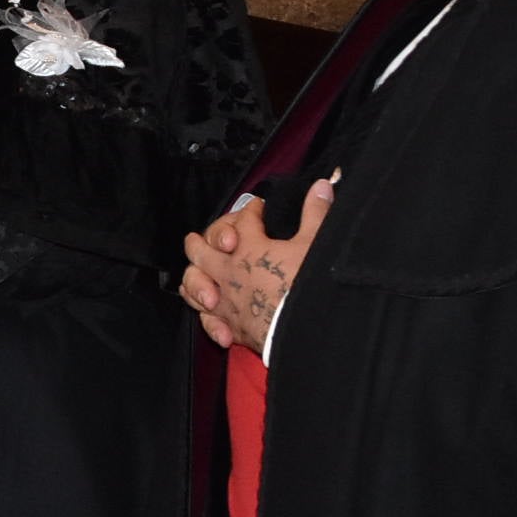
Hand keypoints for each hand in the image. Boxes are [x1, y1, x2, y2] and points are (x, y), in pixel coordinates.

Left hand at [179, 178, 334, 354]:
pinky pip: (207, 320)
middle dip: (203, 239)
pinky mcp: (230, 327)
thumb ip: (315, 213)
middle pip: (200, 249)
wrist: (305, 330)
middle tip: (208, 237)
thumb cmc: (307, 286)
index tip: (259, 208)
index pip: (244, 220)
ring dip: (195, 277)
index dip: (252, 210)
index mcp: (247, 248)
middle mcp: (228, 272)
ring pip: (194, 284)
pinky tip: (214, 313)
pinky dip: (208, 317)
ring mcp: (224, 301)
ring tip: (199, 273)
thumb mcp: (315, 243)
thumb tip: (322, 185)